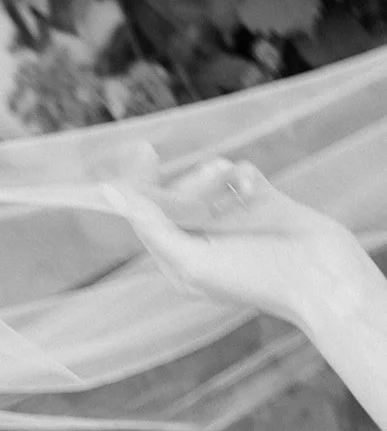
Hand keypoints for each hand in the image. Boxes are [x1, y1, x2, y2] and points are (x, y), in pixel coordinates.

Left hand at [103, 155, 376, 327]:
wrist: (320, 276)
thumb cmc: (253, 279)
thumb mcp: (191, 260)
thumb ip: (151, 227)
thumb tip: (111, 194)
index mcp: (180, 260)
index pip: (146, 218)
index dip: (138, 186)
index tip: (143, 152)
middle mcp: (203, 239)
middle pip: (174, 195)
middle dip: (187, 183)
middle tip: (210, 179)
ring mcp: (231, 220)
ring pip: (206, 179)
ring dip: (214, 174)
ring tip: (228, 180)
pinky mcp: (260, 201)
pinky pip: (239, 173)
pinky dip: (242, 175)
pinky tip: (252, 188)